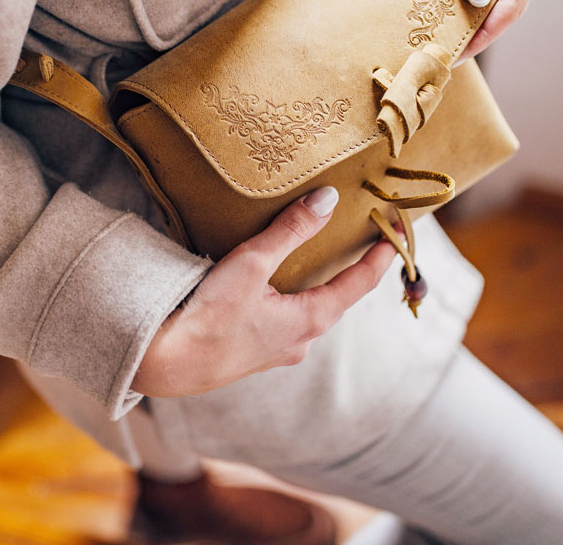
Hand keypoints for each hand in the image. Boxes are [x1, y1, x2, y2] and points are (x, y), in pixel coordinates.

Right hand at [131, 187, 395, 396]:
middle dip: (349, 269)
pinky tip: (274, 287)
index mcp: (310, 319)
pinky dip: (292, 298)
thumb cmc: (208, 316)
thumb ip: (291, 230)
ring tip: (317, 258)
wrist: (164, 364)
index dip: (380, 256)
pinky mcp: (255, 353)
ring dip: (317, 285)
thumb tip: (328, 199)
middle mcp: (302, 341)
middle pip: (337, 298)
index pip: (359, 283)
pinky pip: (286, 320)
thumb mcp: (252, 264)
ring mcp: (278, 351)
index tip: (397, 233)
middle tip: (360, 239)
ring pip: (310, 311)